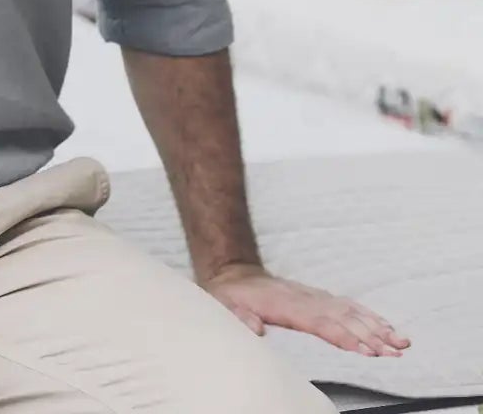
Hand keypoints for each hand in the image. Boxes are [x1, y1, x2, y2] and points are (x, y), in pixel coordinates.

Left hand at [202, 263, 409, 356]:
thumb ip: (239, 317)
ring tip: (402, 342)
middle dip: (372, 336)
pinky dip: (370, 316)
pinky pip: (349, 306)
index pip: (321, 323)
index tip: (366, 350)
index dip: (344, 336)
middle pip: (344, 319)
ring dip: (378, 327)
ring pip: (352, 312)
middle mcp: (307, 300)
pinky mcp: (319, 298)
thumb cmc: (230, 295)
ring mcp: (315, 297)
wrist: (233, 274)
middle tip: (396, 352)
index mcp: (286, 306)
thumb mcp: (224, 305)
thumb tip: (254, 328)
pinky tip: (387, 327)